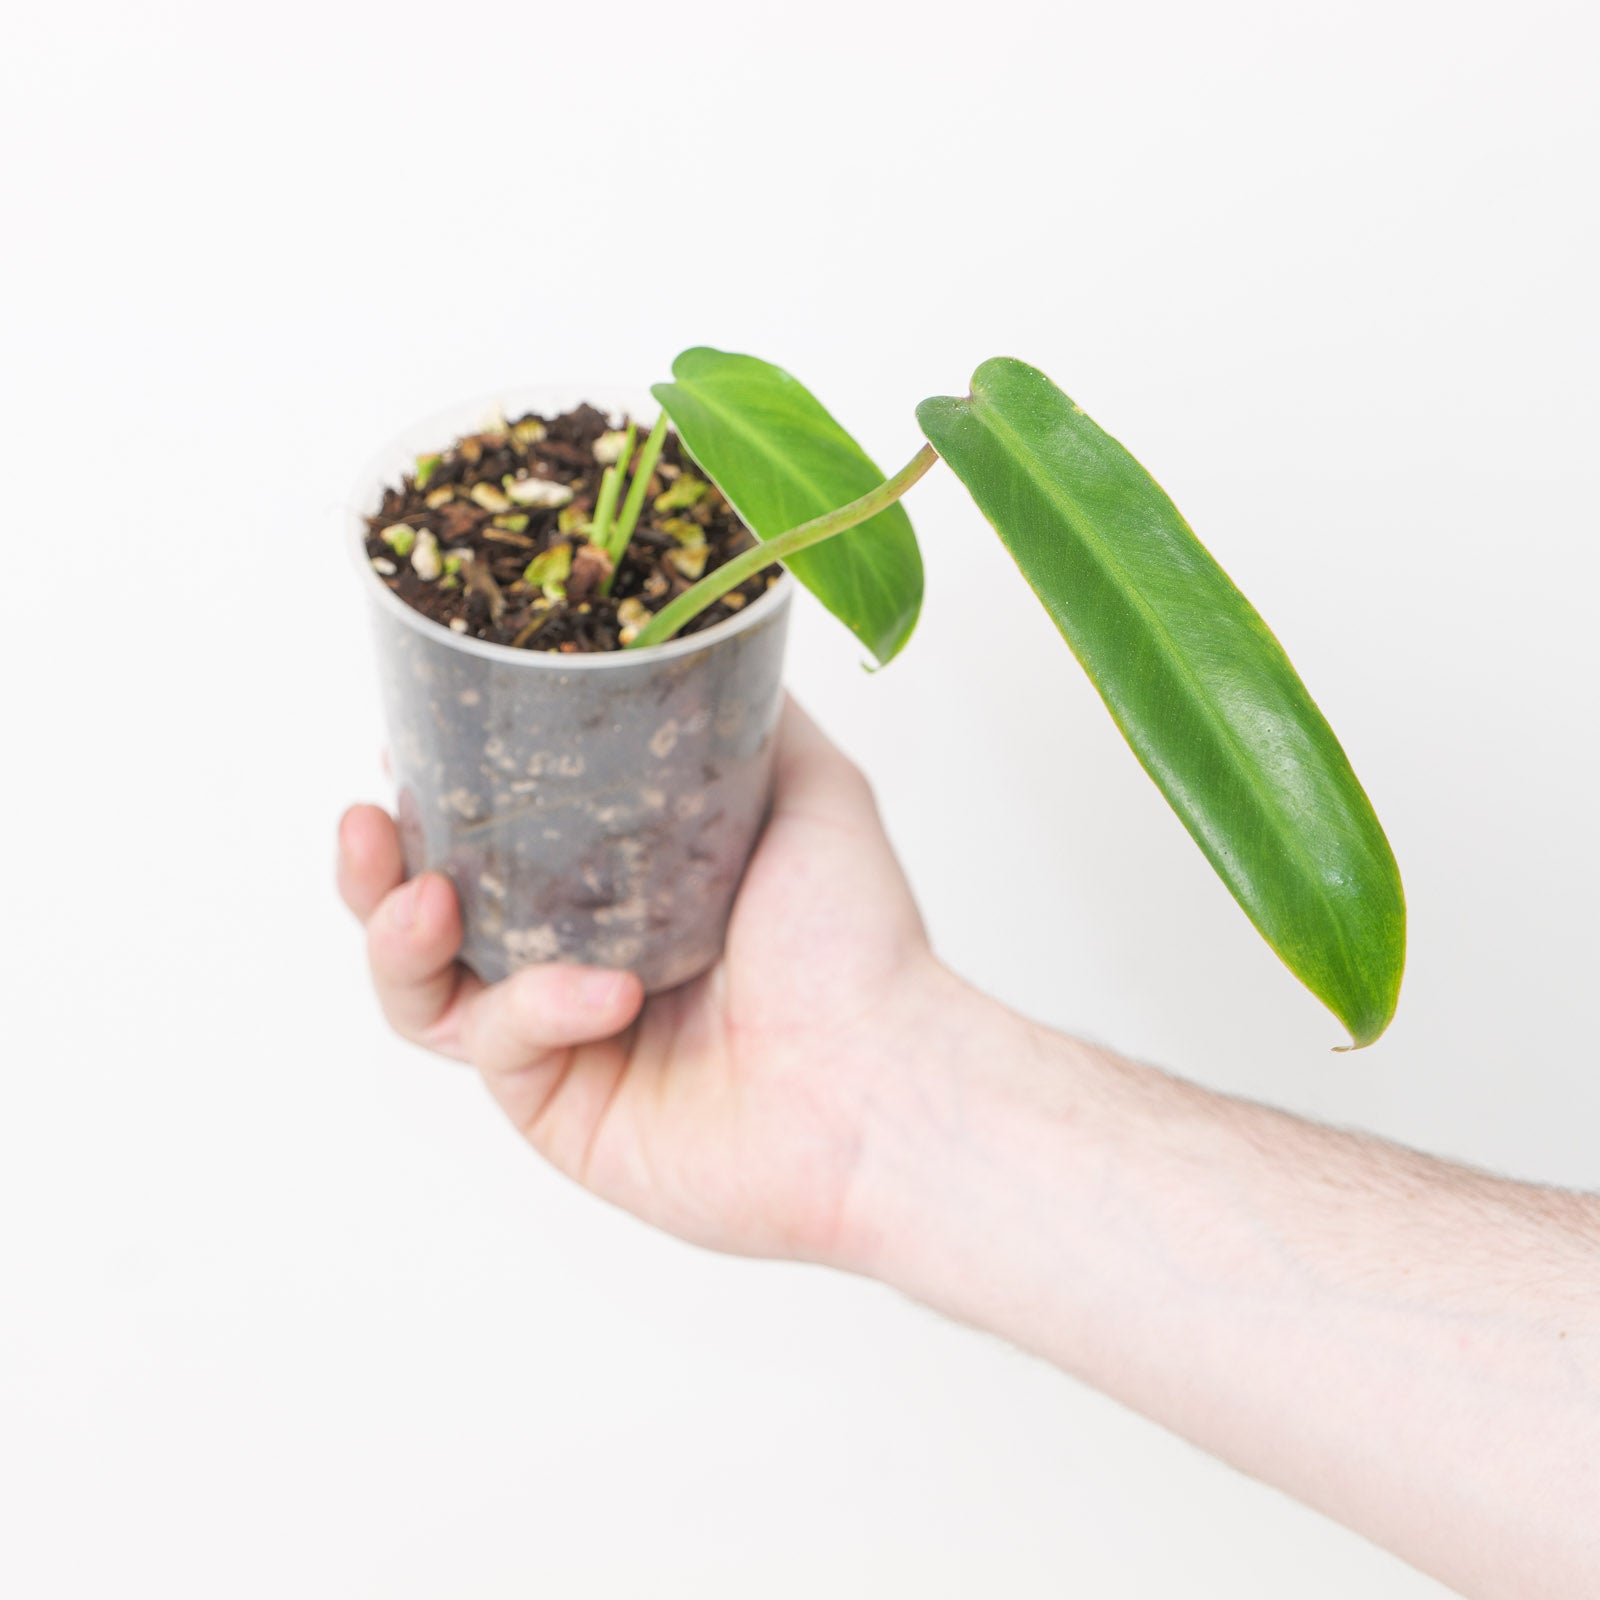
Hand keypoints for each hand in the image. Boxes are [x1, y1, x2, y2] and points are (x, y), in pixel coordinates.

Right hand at [337, 697, 954, 1264]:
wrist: (887, 1085)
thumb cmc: (859, 944)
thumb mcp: (809, 788)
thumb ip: (744, 717)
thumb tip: (696, 638)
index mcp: (625, 892)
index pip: (501, 840)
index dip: (443, 798)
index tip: (407, 747)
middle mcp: (581, 964)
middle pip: (435, 915)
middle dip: (379, 871)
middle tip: (368, 822)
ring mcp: (565, 1043)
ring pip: (428, 993)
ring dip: (399, 939)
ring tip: (421, 899)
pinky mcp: (560, 1113)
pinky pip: (500, 1051)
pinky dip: (533, 1011)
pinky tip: (600, 994)